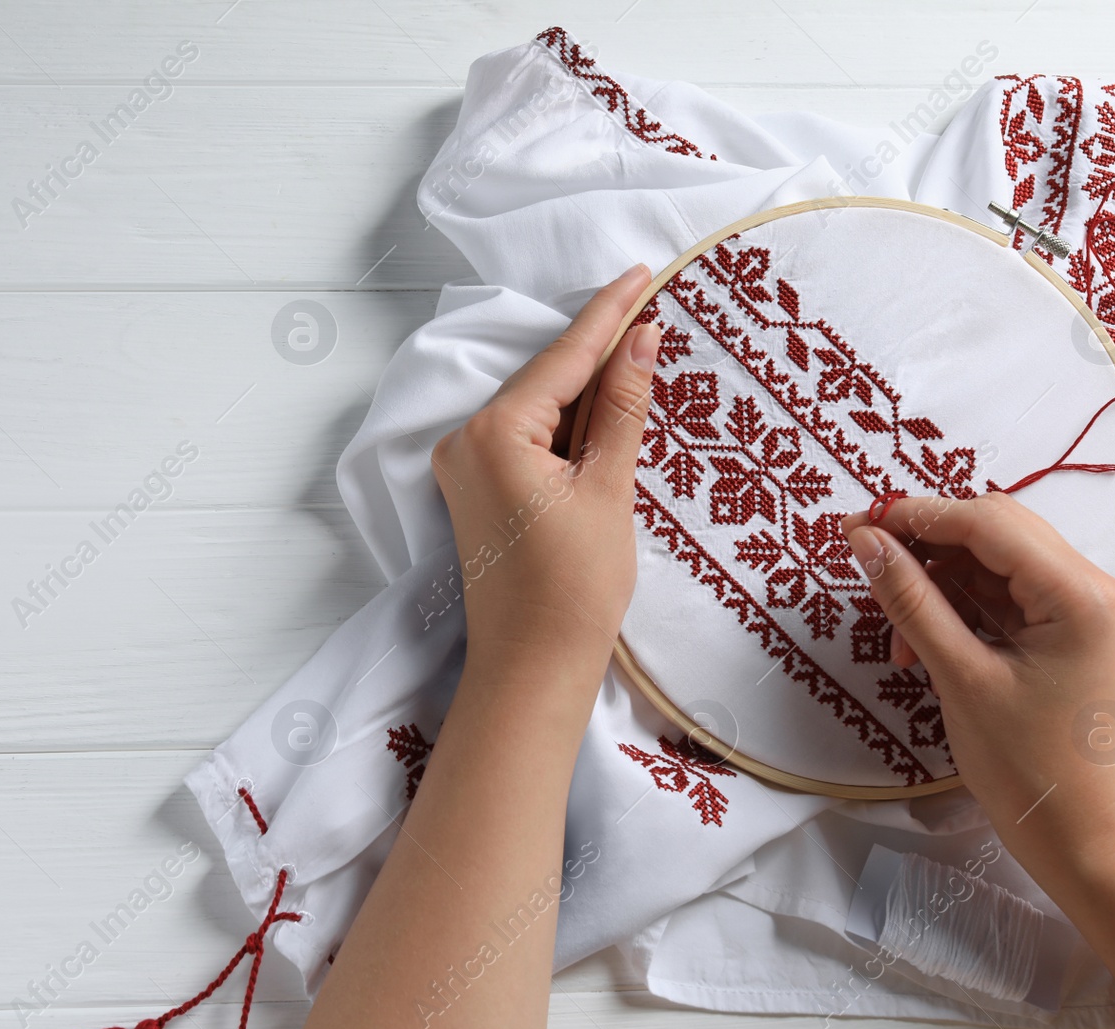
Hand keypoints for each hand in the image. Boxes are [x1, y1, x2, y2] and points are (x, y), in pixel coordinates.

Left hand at [432, 264, 659, 674]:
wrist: (531, 670)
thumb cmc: (573, 590)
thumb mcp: (609, 490)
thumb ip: (622, 409)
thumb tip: (640, 339)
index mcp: (494, 433)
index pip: (564, 358)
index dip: (609, 313)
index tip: (642, 272)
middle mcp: (465, 439)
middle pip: (547, 378)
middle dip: (600, 345)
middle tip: (650, 300)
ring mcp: (464, 465)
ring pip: (538, 406)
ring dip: (586, 384)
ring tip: (640, 346)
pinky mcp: (475, 489)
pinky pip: (527, 436)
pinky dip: (567, 422)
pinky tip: (605, 404)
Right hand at [842, 493, 1114, 856]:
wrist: (1073, 830)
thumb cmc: (1025, 764)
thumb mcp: (959, 675)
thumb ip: (910, 600)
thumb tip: (864, 540)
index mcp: (1078, 594)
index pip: (988, 523)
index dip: (918, 515)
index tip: (857, 524)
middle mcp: (1088, 586)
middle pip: (993, 528)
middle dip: (926, 542)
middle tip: (867, 562)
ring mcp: (1077, 605)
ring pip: (990, 557)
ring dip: (935, 580)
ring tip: (899, 635)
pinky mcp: (1060, 626)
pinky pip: (998, 590)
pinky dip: (954, 604)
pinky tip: (921, 641)